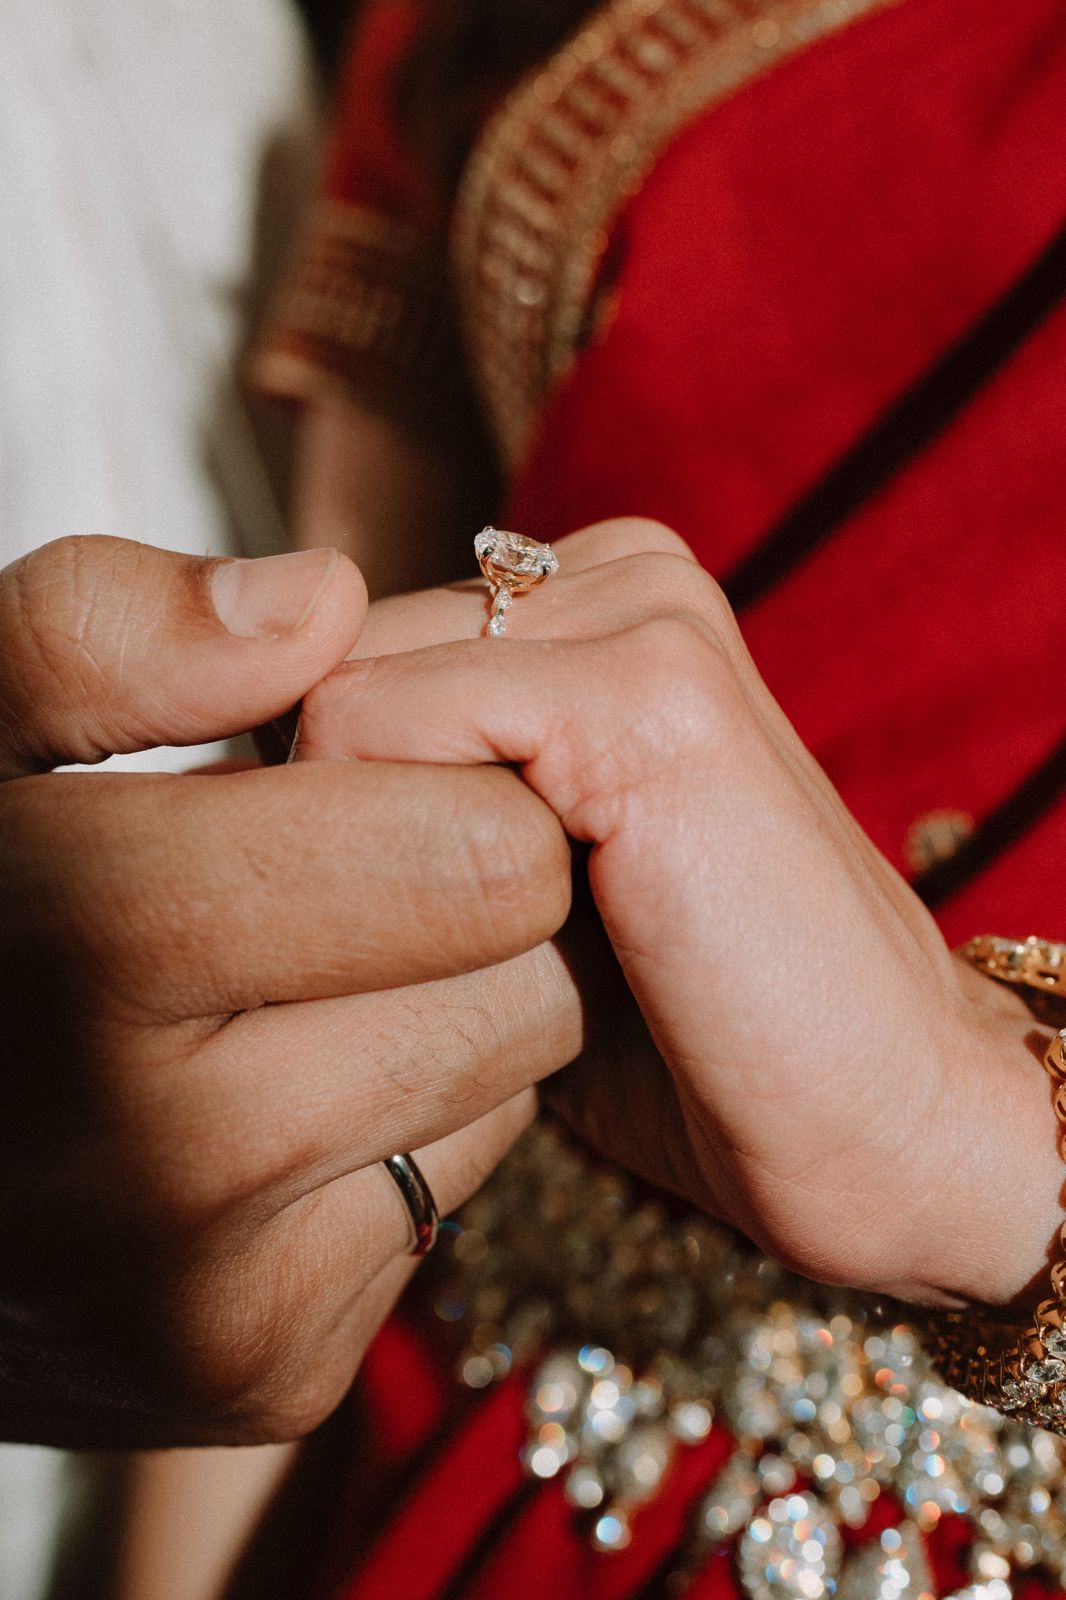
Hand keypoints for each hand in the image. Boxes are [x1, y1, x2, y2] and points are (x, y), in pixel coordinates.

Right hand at [0, 536, 579, 1447]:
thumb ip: (105, 632)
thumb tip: (327, 603)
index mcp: (86, 945)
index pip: (478, 848)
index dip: (431, 778)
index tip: (340, 773)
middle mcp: (158, 1162)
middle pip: (522, 968)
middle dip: (450, 897)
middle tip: (320, 879)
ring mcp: (219, 1302)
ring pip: (508, 1079)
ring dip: (434, 1011)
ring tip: (284, 988)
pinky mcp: (269, 1380)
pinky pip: (455, 1193)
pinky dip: (397, 1131)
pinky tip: (273, 1105)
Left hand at [297, 518, 1061, 1307]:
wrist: (884, 1119)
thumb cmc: (697, 1025)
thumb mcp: (527, 886)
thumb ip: (420, 797)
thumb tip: (246, 777)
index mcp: (601, 602)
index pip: (340, 648)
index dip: (330, 805)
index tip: (402, 914)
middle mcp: (623, 574)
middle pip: (325, 666)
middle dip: (339, 827)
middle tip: (471, 947)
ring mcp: (644, 617)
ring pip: (335, 700)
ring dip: (368, 859)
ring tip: (516, 948)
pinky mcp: (647, 696)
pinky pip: (382, 731)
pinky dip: (393, 867)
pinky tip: (531, 946)